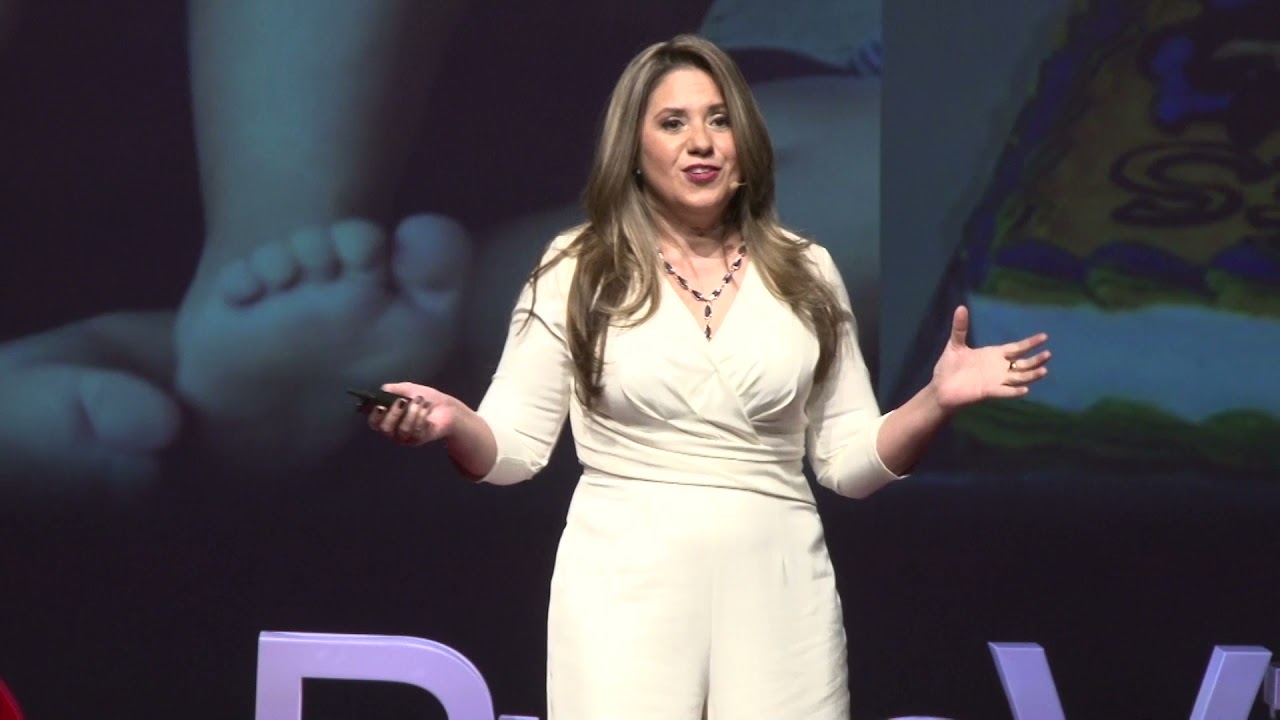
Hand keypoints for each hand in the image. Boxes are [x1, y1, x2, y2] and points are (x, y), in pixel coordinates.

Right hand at [367, 382, 457, 446]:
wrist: (447, 407)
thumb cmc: (426, 399)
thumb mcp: (409, 390)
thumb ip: (394, 389)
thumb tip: (383, 388)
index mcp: (389, 419)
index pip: (374, 423)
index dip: (375, 416)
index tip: (381, 405)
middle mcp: (394, 431)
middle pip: (385, 429)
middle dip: (394, 413)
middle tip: (403, 401)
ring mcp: (406, 438)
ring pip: (403, 429)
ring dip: (412, 412)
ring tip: (420, 401)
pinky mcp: (419, 440)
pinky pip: (416, 431)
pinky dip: (421, 416)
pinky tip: (426, 408)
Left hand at [931, 306, 1050, 411]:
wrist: (940, 387)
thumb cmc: (949, 368)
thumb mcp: (955, 345)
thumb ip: (960, 328)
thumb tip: (961, 307)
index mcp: (994, 355)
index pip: (1017, 348)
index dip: (1030, 343)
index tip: (1044, 336)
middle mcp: (998, 368)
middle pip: (1023, 364)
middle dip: (1035, 359)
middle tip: (1048, 354)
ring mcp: (995, 381)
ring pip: (1018, 378)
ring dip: (1031, 375)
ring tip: (1044, 371)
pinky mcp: (987, 392)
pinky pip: (1004, 392)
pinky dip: (1014, 391)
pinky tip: (1025, 390)